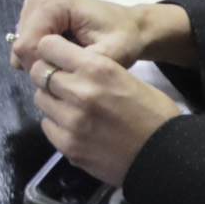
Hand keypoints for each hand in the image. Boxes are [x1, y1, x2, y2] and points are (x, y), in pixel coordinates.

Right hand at [7, 0, 192, 71]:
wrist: (131, 27)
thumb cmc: (123, 39)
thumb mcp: (109, 55)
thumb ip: (77, 63)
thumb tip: (44, 72)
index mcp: (54, 1)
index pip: (27, 44)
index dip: (43, 67)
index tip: (66, 75)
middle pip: (22, 43)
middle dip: (42, 63)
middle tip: (69, 70)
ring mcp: (35, 1)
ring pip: (22, 43)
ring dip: (42, 59)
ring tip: (69, 59)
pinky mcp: (34, 9)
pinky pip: (26, 40)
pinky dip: (41, 53)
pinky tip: (61, 53)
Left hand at [26, 35, 185, 183]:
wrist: (165, 157)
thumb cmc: (153, 114)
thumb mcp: (127, 78)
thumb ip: (94, 69)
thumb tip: (67, 66)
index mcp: (97, 68)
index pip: (48, 46)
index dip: (50, 51)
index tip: (55, 57)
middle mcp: (79, 91)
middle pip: (39, 73)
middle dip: (47, 75)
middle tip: (62, 83)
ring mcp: (71, 121)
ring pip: (40, 99)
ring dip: (52, 100)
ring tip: (71, 107)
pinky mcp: (67, 146)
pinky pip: (47, 126)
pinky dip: (56, 124)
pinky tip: (75, 127)